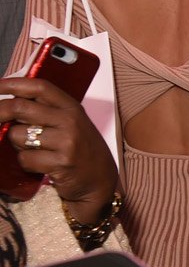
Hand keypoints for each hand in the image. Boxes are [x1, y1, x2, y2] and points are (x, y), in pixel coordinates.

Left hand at [0, 76, 117, 220]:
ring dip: (17, 145)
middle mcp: (70, 121)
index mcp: (72, 108)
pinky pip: (25, 158)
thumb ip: (48, 111)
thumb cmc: (82, 151)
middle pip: (20, 108)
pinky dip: (26, 163)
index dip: (14, 84)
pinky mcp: (60, 163)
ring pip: (17, 135)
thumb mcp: (72, 124)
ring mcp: (66, 142)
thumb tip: (10, 103)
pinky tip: (40, 165)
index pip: (40, 87)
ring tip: (33, 150)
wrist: (100, 181)